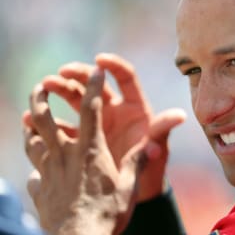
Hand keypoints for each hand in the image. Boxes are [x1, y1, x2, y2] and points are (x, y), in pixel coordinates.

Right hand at [23, 53, 185, 201]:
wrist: (134, 192)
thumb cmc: (151, 168)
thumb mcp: (156, 149)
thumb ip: (162, 130)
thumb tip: (180, 115)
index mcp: (135, 107)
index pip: (126, 77)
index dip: (115, 66)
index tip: (99, 60)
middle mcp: (115, 109)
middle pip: (96, 83)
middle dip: (78, 74)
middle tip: (60, 73)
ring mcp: (98, 121)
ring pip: (77, 98)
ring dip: (61, 89)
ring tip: (44, 86)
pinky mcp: (84, 136)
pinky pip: (65, 124)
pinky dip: (50, 119)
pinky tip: (33, 117)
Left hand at [24, 68, 144, 233]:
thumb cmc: (108, 213)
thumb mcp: (128, 186)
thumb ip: (140, 160)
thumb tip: (157, 141)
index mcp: (91, 149)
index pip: (91, 109)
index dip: (93, 85)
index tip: (96, 68)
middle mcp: (66, 154)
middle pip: (45, 116)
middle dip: (43, 94)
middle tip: (44, 82)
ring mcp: (48, 169)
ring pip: (32, 136)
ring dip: (31, 120)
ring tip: (32, 112)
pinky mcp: (40, 185)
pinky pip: (31, 162)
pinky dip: (32, 150)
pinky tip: (35, 149)